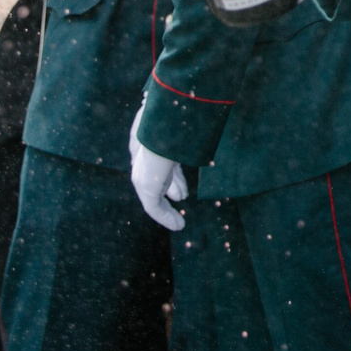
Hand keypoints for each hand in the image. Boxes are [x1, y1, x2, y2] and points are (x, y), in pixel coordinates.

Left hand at [128, 109, 188, 230]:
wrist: (164, 128)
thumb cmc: (178, 124)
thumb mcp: (185, 132)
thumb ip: (190, 137)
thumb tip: (206, 124)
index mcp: (151, 146)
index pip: (162, 164)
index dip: (174, 178)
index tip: (183, 189)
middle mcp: (143, 161)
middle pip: (158, 181)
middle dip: (171, 189)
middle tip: (182, 197)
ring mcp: (143, 175)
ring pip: (154, 198)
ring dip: (167, 212)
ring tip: (179, 223)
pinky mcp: (146, 187)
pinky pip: (154, 208)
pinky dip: (166, 218)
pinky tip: (178, 225)